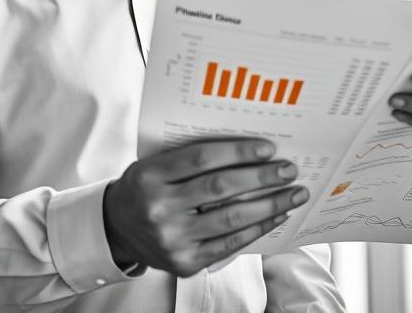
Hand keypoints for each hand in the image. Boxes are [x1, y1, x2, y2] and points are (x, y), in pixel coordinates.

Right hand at [103, 138, 307, 276]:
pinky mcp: (184, 263)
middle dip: (262, 177)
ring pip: (231, 219)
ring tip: (294, 193)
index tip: (268, 148)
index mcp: (150, 176)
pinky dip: (258, 228)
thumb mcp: (155, 164)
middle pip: (220, 188)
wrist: (116, 229)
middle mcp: (159, 209)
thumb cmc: (145, 188)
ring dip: (270, 204)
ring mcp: (172, 240)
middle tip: (289, 169)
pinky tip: (276, 215)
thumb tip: (248, 148)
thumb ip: (190, 156)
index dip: (238, 151)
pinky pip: (230, 245)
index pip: (201, 159)